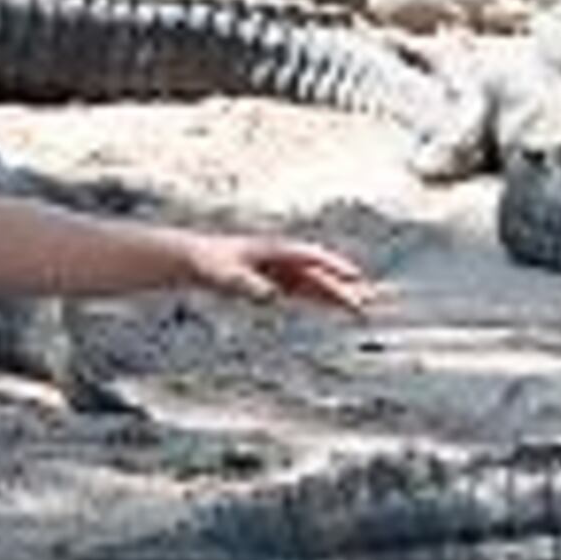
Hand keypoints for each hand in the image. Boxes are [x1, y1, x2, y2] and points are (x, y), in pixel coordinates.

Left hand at [184, 231, 374, 314]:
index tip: (354, 278)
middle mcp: (280, 258)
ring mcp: (279, 269)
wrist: (192, 258)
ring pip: (315, 282)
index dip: (333, 268)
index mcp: (272, 251)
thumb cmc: (206, 264)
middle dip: (343, 286)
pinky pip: (304, 290)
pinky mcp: (274, 281)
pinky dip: (321, 298)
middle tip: (368, 302)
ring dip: (337, 293)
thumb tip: (269, 296)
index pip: (310, 258)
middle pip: (318, 273)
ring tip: (362, 307)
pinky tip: (335, 307)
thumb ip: (246, 285)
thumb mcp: (223, 276)